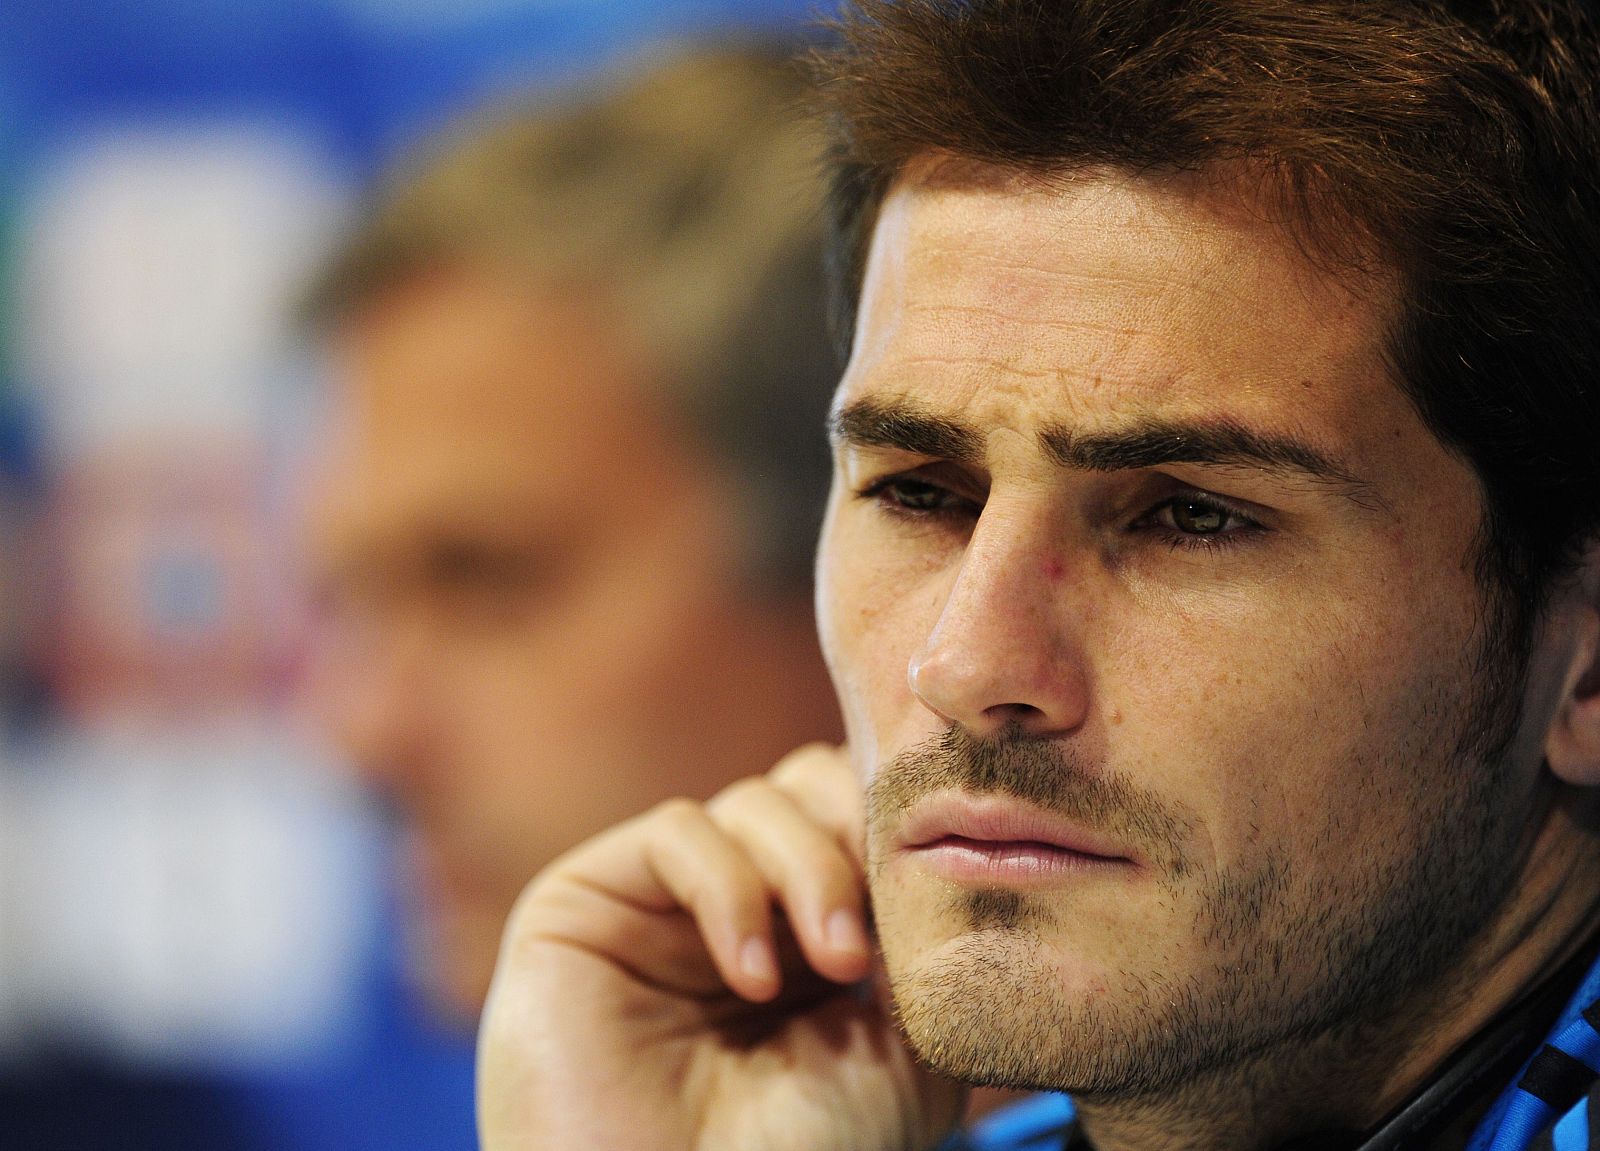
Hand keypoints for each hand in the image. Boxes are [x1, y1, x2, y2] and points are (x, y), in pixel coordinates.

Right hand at [477, 743, 965, 1150]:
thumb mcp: (904, 1049)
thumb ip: (920, 942)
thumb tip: (940, 848)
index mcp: (808, 936)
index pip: (857, 818)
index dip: (901, 833)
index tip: (943, 888)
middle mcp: (737, 909)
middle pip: (811, 785)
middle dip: (860, 837)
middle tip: (879, 930)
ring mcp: (661, 903)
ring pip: (756, 801)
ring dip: (811, 869)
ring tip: (834, 965)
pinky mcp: (587, 899)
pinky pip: (679, 832)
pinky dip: (734, 890)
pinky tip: (753, 976)